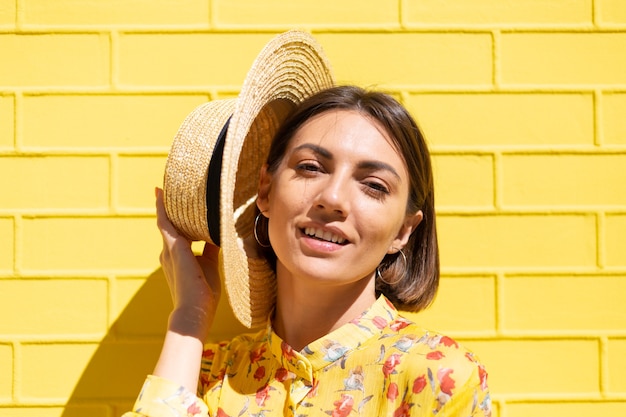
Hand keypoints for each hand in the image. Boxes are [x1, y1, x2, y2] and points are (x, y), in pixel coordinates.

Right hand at [155, 187, 220, 340]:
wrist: (195, 310)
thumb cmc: (204, 294)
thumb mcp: (209, 266)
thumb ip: (210, 251)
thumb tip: (217, 237)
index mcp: (177, 258)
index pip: (177, 234)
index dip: (176, 221)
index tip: (176, 208)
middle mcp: (169, 252)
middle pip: (168, 225)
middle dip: (167, 210)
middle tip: (165, 191)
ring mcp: (169, 249)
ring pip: (165, 221)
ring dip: (164, 205)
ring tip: (162, 188)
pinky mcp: (173, 247)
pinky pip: (165, 222)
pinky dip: (162, 208)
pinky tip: (161, 194)